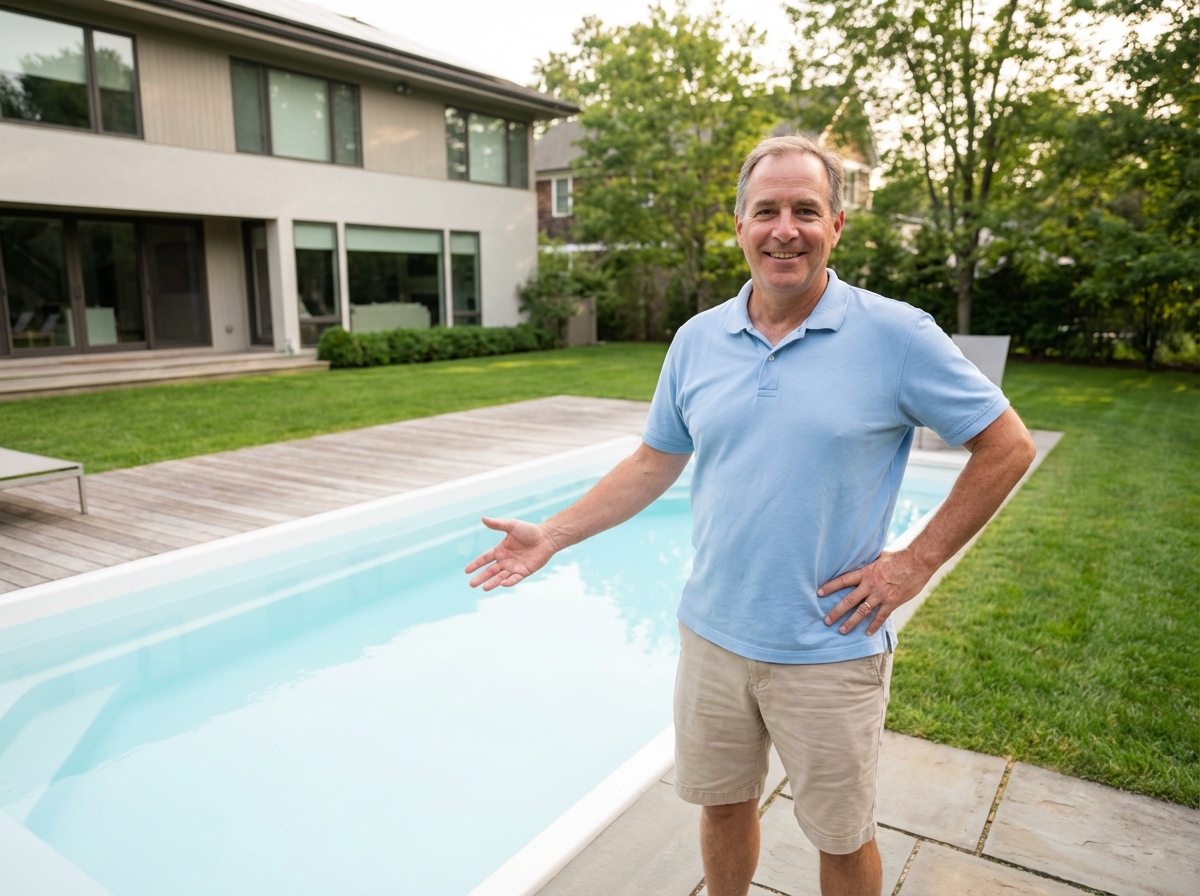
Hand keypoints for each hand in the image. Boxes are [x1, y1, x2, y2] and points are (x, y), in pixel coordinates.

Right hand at [464, 516, 557, 590]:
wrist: (546, 537)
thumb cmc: (529, 530)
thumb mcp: (511, 526)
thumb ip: (497, 524)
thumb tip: (483, 518)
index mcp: (500, 550)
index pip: (484, 559)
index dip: (475, 564)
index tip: (466, 571)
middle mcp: (505, 560)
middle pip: (490, 571)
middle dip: (481, 577)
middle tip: (471, 584)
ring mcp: (514, 567)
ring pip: (500, 577)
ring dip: (492, 582)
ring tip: (484, 588)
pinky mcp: (524, 572)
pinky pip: (514, 579)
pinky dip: (508, 582)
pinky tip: (502, 583)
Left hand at [817, 549, 932, 635]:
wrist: (918, 560)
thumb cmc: (898, 555)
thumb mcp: (879, 556)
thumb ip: (868, 562)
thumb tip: (859, 559)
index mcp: (866, 572)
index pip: (843, 580)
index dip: (830, 587)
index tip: (819, 593)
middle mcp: (871, 585)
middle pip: (849, 600)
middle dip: (836, 611)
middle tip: (826, 620)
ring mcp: (881, 595)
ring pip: (862, 611)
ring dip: (851, 622)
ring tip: (841, 631)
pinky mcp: (893, 602)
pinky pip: (881, 617)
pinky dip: (873, 626)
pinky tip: (867, 633)